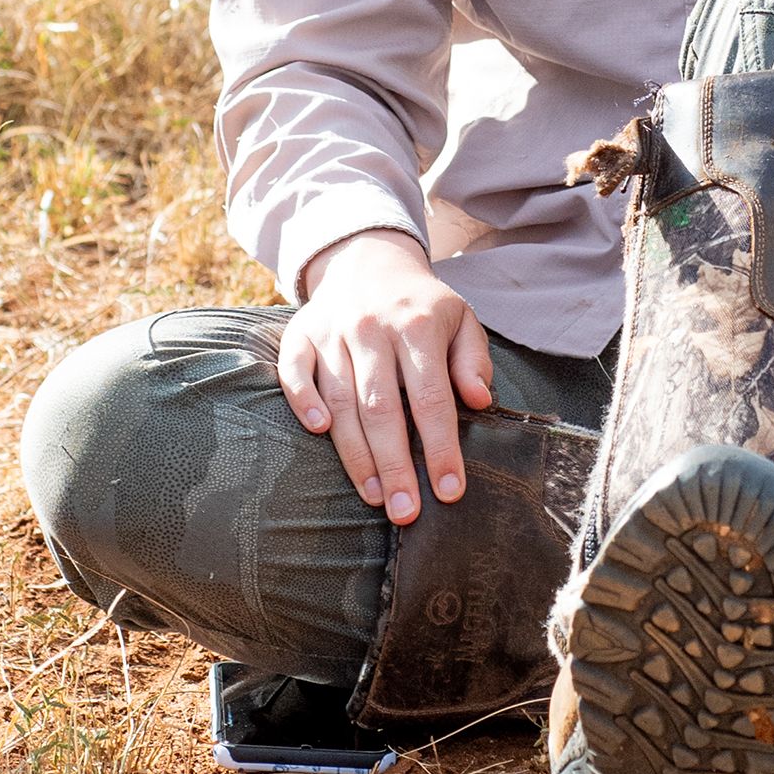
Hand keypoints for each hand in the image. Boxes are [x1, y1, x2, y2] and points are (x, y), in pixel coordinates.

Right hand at [277, 230, 493, 525]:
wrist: (368, 260)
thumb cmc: (422, 305)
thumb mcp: (461, 320)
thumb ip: (473, 360)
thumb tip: (479, 400)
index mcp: (417, 326)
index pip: (431, 397)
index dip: (441, 447)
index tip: (450, 491)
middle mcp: (371, 328)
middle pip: (382, 408)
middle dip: (395, 466)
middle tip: (405, 512)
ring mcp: (332, 332)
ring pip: (339, 400)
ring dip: (355, 453)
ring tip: (375, 495)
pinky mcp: (300, 334)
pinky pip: (294, 371)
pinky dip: (302, 400)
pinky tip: (318, 432)